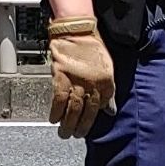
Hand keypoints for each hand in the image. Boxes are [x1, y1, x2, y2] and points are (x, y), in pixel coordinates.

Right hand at [48, 21, 115, 138]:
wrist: (76, 30)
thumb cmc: (92, 46)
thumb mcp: (108, 68)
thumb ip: (109, 89)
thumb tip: (110, 109)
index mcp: (107, 81)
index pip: (104, 105)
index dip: (97, 117)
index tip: (91, 125)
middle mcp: (93, 83)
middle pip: (87, 111)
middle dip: (82, 126)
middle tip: (76, 135)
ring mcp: (76, 81)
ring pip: (73, 109)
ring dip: (68, 123)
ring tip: (65, 133)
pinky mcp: (61, 77)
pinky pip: (58, 99)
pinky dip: (56, 111)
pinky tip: (54, 119)